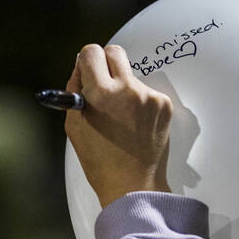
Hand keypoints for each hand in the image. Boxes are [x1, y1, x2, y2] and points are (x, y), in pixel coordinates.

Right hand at [64, 44, 171, 207]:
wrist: (134, 186)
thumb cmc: (100, 161)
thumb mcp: (74, 126)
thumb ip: (75, 92)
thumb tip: (81, 67)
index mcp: (101, 93)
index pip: (91, 52)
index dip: (86, 63)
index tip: (87, 74)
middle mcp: (128, 89)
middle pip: (115, 52)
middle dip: (105, 64)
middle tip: (103, 85)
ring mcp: (149, 96)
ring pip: (131, 75)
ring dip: (123, 88)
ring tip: (120, 119)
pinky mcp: (164, 105)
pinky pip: (145, 92)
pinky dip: (138, 103)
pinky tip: (134, 126)